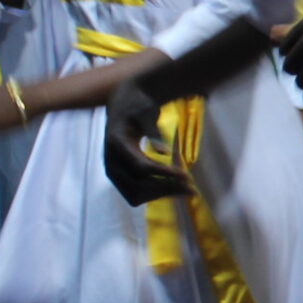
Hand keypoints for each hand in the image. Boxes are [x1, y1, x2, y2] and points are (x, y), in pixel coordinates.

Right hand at [103, 77, 191, 205]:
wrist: (123, 107)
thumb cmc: (137, 106)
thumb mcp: (146, 112)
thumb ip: (153, 130)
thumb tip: (164, 152)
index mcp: (116, 143)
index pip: (141, 167)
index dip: (164, 173)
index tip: (186, 176)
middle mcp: (110, 161)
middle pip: (138, 186)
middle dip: (165, 189)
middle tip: (191, 188)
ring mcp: (113, 172)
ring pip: (136, 195)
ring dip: (161, 195)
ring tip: (185, 189)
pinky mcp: (119, 179)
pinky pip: (135, 195)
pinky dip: (155, 194)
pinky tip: (173, 187)